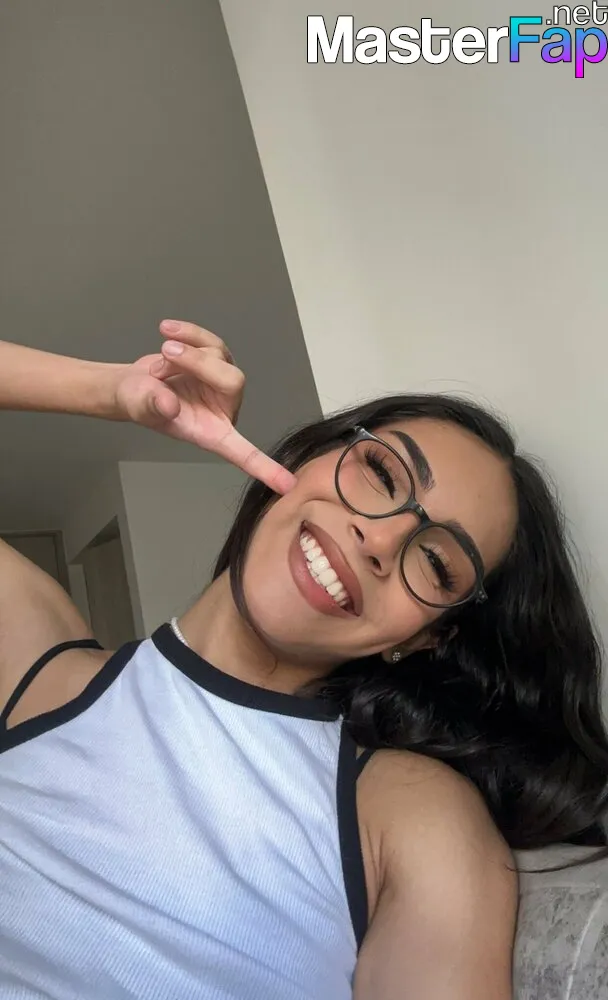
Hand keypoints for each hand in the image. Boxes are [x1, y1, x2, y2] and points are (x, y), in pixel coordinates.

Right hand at [114, 320, 296, 494]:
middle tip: (166, 354)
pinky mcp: (215, 358)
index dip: (265, 468)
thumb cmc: (139, 404)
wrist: (133, 385)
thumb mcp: (140, 407)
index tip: (288, 486)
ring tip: (160, 359)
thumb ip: (154, 406)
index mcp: (212, 433)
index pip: (243, 453)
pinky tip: (167, 329)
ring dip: (186, 350)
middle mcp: (224, 408)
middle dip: (198, 363)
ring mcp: (221, 381)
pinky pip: (209, 339)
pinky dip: (188, 333)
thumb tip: (169, 404)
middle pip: (232, 380)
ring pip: (220, 355)